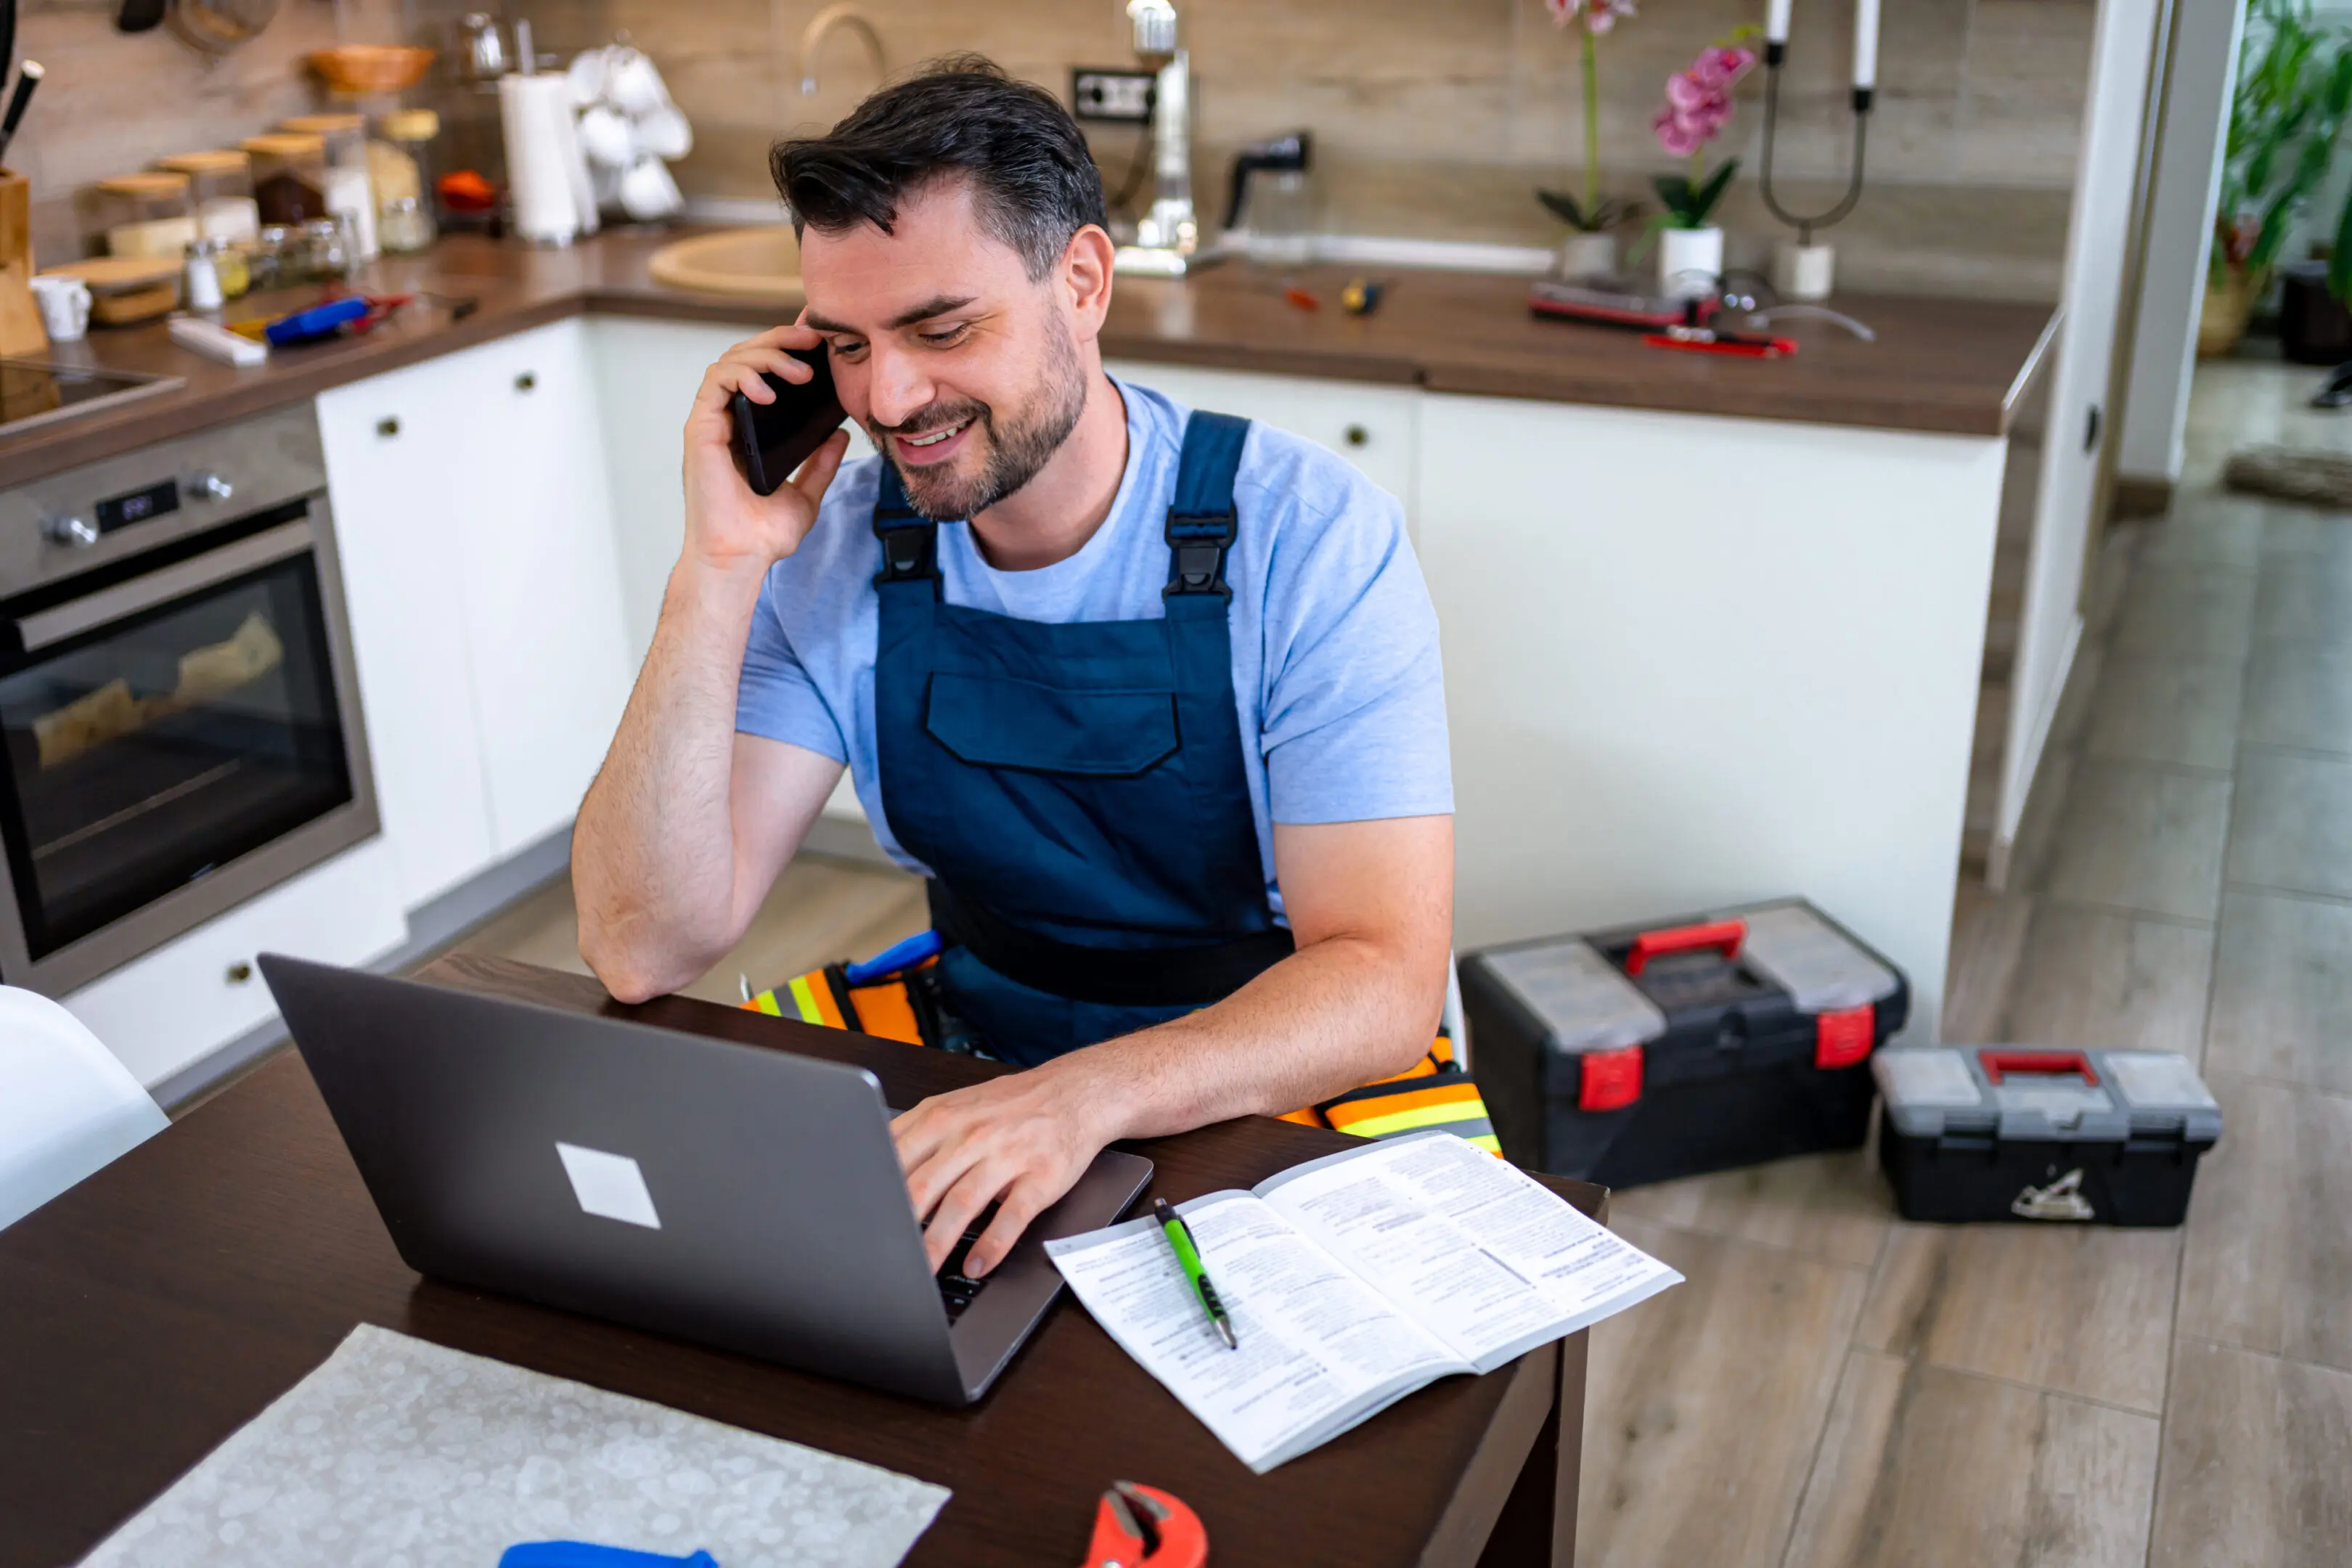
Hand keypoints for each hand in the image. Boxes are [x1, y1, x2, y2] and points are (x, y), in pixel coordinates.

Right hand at [680, 322, 850, 575]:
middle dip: (780, 340)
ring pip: (730, 361)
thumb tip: (840, 436)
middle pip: (746, 357)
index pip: (763, 373)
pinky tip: (768, 390)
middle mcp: (727, 421)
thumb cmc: (762, 536)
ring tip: (800, 371)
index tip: (818, 343)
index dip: (786, 349)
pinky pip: (716, 383)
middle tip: (813, 340)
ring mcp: (712, 423)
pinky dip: (742, 376)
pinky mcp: (701, 429)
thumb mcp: (805, 495)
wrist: (741, 559)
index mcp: (748, 431)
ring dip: (766, 355)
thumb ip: (820, 465)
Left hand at [892, 1060, 1121, 1278]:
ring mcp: (1007, 1155)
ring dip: (938, 1242)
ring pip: (963, 1203)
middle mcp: (972, 1134)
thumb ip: (917, 1134)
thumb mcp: (957, 1105)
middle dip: (899, 1227)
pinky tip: (978, 1264)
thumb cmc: (1011, 1105)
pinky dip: (993, 1244)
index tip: (861, 1223)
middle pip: (924, 1186)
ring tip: (923, 1272)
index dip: (875, 1194)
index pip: (896, 1159)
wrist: (1076, 1092)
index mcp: (944, 1117)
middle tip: (882, 1258)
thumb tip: (873, 1169)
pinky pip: (1012, 1216)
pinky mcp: (1040, 1177)